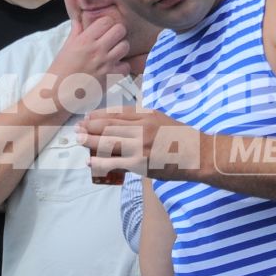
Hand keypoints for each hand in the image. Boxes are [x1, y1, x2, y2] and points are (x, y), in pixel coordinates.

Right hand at [47, 13, 130, 100]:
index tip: (104, 29)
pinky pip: (126, 67)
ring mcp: (105, 64)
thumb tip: (78, 20)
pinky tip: (115, 68)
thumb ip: (76, 33)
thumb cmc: (60, 72)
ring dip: (121, 49)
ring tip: (114, 53)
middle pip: (120, 30)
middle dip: (117, 33)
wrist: (59, 94)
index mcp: (84, 40)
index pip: (106, 21)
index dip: (107, 24)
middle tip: (113, 39)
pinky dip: (122, 67)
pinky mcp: (110, 78)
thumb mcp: (66, 48)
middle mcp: (96, 50)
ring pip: (125, 46)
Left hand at [78, 107, 201, 181]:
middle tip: (78, 127)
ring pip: (108, 141)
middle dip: (90, 125)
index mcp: (147, 115)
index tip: (88, 117)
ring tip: (79, 139)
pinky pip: (114, 162)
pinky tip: (89, 161)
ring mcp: (140, 145)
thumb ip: (144, 118)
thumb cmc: (181, 139)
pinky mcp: (139, 163)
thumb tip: (123, 122)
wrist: (198, 156)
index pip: (117, 112)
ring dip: (90, 140)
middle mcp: (142, 127)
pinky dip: (99, 161)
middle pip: (109, 125)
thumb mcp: (163, 120)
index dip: (100, 115)